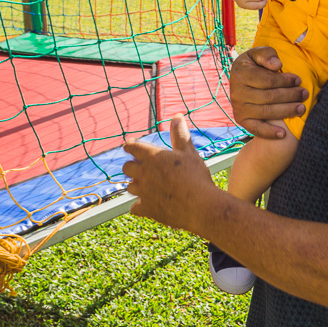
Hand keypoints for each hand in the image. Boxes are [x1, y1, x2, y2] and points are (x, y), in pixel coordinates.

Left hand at [123, 115, 216, 234]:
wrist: (201, 206)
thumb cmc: (196, 176)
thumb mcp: (189, 152)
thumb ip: (180, 135)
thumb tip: (177, 116)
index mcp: (153, 157)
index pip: (132, 147)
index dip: (130, 146)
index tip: (129, 146)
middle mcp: (144, 174)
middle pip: (126, 168)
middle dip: (132, 166)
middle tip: (140, 166)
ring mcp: (144, 193)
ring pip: (130, 187)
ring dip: (136, 185)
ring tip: (146, 185)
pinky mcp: (147, 209)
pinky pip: (135, 208)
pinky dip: (139, 206)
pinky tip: (146, 205)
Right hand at [230, 47, 308, 138]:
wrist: (240, 79)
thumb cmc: (255, 64)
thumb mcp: (258, 54)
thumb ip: (267, 55)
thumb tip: (277, 65)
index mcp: (240, 74)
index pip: (267, 80)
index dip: (285, 81)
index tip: (298, 80)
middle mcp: (237, 93)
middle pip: (269, 97)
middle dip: (290, 96)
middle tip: (304, 94)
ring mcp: (239, 108)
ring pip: (266, 112)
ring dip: (286, 111)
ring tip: (301, 108)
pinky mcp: (241, 120)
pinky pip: (256, 128)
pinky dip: (269, 133)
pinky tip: (283, 134)